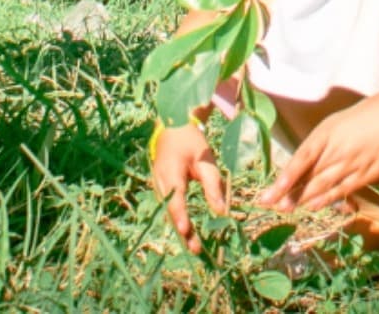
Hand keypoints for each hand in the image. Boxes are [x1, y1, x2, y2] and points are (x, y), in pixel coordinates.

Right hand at [152, 121, 227, 248]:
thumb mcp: (205, 159)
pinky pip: (169, 209)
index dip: (181, 216)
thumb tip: (221, 211)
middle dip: (183, 232)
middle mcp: (160, 183)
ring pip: (168, 213)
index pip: (175, 199)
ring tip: (194, 248)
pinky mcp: (161, 189)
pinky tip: (188, 235)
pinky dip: (178, 221)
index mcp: (170, 173)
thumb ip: (212, 184)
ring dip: (180, 230)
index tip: (187, 231)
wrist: (172, 128)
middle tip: (196, 251)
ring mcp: (157, 187)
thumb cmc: (191, 142)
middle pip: (170, 212)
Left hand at [263, 88, 378, 214]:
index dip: (285, 178)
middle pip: (309, 176)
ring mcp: (353, 162)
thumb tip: (299, 167)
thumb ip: (319, 146)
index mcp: (327, 132)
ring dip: (304, 198)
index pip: (301, 159)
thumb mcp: (336, 124)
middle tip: (273, 206)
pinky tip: (313, 206)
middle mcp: (338, 149)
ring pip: (323, 185)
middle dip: (289, 192)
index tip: (270, 193)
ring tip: (287, 208)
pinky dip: (326, 199)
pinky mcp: (368, 173)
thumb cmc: (363, 118)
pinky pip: (343, 189)